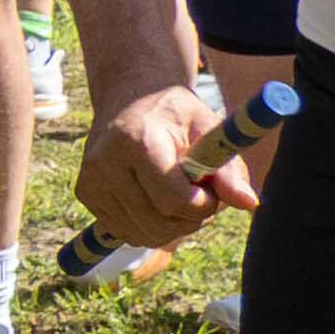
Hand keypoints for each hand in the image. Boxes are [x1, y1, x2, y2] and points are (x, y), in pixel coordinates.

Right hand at [77, 79, 258, 253]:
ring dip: (172, 226)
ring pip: (144, 234)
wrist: (129, 99)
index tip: (211, 190)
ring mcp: (91, 181)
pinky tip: (155, 201)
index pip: (174, 200)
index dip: (204, 204)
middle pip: (159, 223)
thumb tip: (249, 204)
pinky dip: (150, 226)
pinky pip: (127, 232)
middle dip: (191, 218)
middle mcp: (105, 163)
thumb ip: (229, 168)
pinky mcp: (85, 194)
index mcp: (137, 142)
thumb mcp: (208, 129)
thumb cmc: (176, 116)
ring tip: (178, 196)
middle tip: (200, 194)